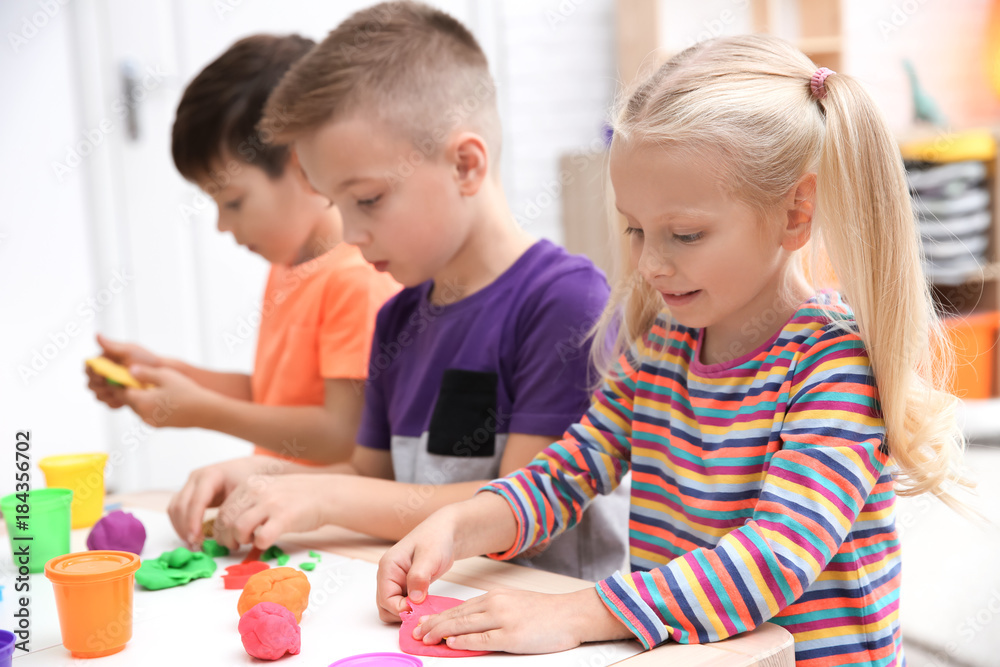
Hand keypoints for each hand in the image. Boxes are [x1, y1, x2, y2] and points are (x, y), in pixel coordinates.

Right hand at [85, 334, 161, 407]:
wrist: (161, 374)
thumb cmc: (146, 359)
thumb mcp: (129, 350)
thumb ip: (112, 346)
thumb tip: (97, 335)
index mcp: (104, 362)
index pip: (88, 368)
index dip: (92, 373)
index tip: (101, 375)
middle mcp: (105, 375)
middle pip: (90, 384)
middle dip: (99, 386)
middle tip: (111, 384)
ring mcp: (111, 388)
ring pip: (98, 396)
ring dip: (106, 395)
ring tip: (120, 391)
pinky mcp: (118, 398)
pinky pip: (109, 404)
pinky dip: (114, 402)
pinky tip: (124, 399)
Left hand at [122, 366, 216, 427]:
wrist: (204, 412)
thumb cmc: (187, 392)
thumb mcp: (166, 376)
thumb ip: (145, 373)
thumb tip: (130, 370)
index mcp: (142, 401)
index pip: (122, 392)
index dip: (120, 383)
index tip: (121, 375)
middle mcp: (143, 414)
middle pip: (129, 401)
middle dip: (130, 391)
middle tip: (134, 379)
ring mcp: (151, 422)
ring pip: (138, 408)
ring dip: (139, 399)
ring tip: (149, 388)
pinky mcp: (159, 426)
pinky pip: (147, 414)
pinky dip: (149, 406)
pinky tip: (160, 399)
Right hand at [168, 456, 282, 546]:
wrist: (247, 468)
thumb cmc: (249, 479)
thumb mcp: (247, 492)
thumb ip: (238, 509)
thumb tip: (233, 532)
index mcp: (211, 475)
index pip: (196, 500)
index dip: (193, 521)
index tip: (196, 539)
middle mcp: (196, 478)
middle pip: (181, 505)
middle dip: (185, 527)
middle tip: (195, 546)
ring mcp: (190, 484)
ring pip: (174, 508)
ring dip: (180, 527)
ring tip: (194, 543)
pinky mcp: (188, 492)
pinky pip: (176, 509)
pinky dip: (180, 524)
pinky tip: (192, 536)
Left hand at [211, 474, 337, 550]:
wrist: (324, 494)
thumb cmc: (295, 497)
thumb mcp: (266, 490)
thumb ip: (247, 503)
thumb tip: (226, 526)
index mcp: (249, 484)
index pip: (222, 510)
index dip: (220, 529)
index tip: (227, 538)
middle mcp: (256, 491)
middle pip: (226, 521)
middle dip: (226, 539)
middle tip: (234, 545)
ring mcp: (271, 504)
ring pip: (238, 529)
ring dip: (241, 541)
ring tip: (250, 542)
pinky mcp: (284, 518)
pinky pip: (261, 538)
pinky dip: (260, 545)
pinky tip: (267, 541)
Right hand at [376, 507, 459, 622]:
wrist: (445, 532)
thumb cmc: (436, 539)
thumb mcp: (429, 556)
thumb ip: (419, 577)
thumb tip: (413, 600)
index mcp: (388, 567)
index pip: (386, 599)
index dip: (401, 608)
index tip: (419, 609)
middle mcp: (388, 576)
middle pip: (386, 607)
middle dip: (402, 613)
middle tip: (423, 611)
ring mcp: (396, 582)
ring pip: (393, 609)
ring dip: (408, 613)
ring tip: (426, 608)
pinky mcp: (405, 587)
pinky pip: (404, 604)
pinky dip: (414, 609)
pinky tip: (427, 605)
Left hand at [413, 588, 632, 653]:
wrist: (570, 614)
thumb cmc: (545, 613)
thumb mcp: (514, 604)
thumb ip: (492, 611)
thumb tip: (468, 624)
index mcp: (495, 596)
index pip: (460, 607)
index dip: (439, 616)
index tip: (423, 623)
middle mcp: (496, 604)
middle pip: (457, 615)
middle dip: (434, 624)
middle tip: (416, 632)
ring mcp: (503, 619)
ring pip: (465, 625)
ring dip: (442, 632)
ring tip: (425, 638)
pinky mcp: (512, 635)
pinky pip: (482, 638)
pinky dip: (464, 641)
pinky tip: (451, 643)